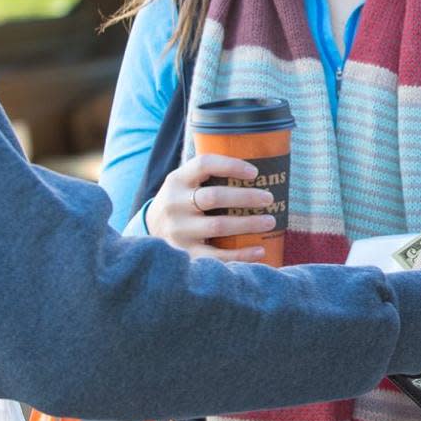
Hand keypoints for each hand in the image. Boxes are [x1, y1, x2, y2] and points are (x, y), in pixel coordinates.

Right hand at [146, 151, 276, 259]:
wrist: (151, 231)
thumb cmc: (181, 202)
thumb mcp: (184, 183)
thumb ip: (208, 176)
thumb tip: (255, 171)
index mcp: (177, 180)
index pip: (204, 164)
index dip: (231, 165)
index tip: (255, 173)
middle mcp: (174, 204)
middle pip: (214, 197)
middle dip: (246, 197)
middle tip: (269, 199)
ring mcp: (178, 230)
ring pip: (218, 226)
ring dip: (248, 224)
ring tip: (270, 221)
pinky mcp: (185, 253)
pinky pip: (216, 256)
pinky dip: (241, 254)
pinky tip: (260, 250)